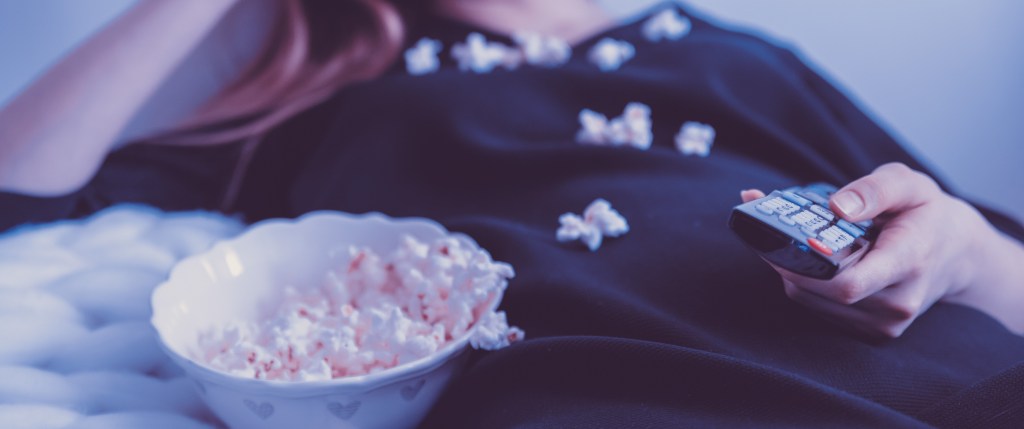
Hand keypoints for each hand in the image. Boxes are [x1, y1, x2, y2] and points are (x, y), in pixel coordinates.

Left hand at [743, 163, 1023, 337]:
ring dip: (791, 271)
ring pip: (811, 301)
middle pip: (820, 292)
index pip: (850, 284)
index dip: (807, 269)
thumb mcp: (909, 184)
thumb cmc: (926, 213)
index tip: (785, 241)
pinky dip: (804, 284)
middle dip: (787, 260)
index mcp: (909, 262)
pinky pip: (819, 309)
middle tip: (770, 228)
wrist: (957, 253)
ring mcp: (886, 323)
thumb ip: (874, 190)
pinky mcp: (872, 332)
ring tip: (792, 240)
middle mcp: (898, 302)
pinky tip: (810, 261)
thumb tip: (836, 206)